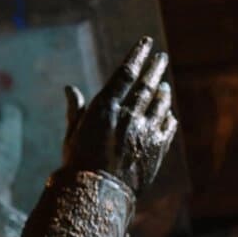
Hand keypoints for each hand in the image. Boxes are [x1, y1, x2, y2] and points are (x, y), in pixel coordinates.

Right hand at [63, 36, 177, 193]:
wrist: (96, 194)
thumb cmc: (78, 164)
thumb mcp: (72, 134)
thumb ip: (76, 110)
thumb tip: (69, 88)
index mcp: (105, 108)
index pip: (126, 73)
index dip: (137, 55)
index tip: (146, 42)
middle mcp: (128, 115)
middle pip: (147, 84)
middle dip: (155, 68)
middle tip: (161, 57)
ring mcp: (145, 131)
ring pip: (160, 104)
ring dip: (163, 92)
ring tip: (164, 85)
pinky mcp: (157, 148)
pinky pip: (167, 126)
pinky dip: (168, 116)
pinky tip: (167, 113)